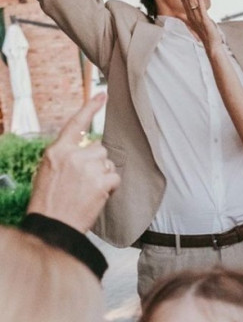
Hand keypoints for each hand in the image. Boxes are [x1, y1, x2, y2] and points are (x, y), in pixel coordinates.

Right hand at [28, 95, 119, 231]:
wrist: (52, 226)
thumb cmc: (49, 202)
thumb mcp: (48, 172)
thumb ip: (65, 157)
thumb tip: (83, 150)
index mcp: (57, 151)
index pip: (75, 124)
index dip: (90, 108)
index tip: (103, 95)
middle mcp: (73, 156)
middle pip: (99, 148)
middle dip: (96, 163)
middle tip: (85, 181)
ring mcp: (87, 168)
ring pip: (107, 163)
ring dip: (103, 175)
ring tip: (88, 190)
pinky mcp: (100, 182)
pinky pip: (115, 177)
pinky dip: (110, 187)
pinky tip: (97, 196)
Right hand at [179, 0, 219, 51]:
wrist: (212, 46)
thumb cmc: (207, 35)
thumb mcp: (201, 24)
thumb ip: (198, 17)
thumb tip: (198, 11)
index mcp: (191, 17)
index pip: (185, 3)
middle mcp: (192, 17)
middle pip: (186, 1)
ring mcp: (198, 18)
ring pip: (191, 4)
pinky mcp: (204, 20)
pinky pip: (201, 9)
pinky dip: (198, 1)